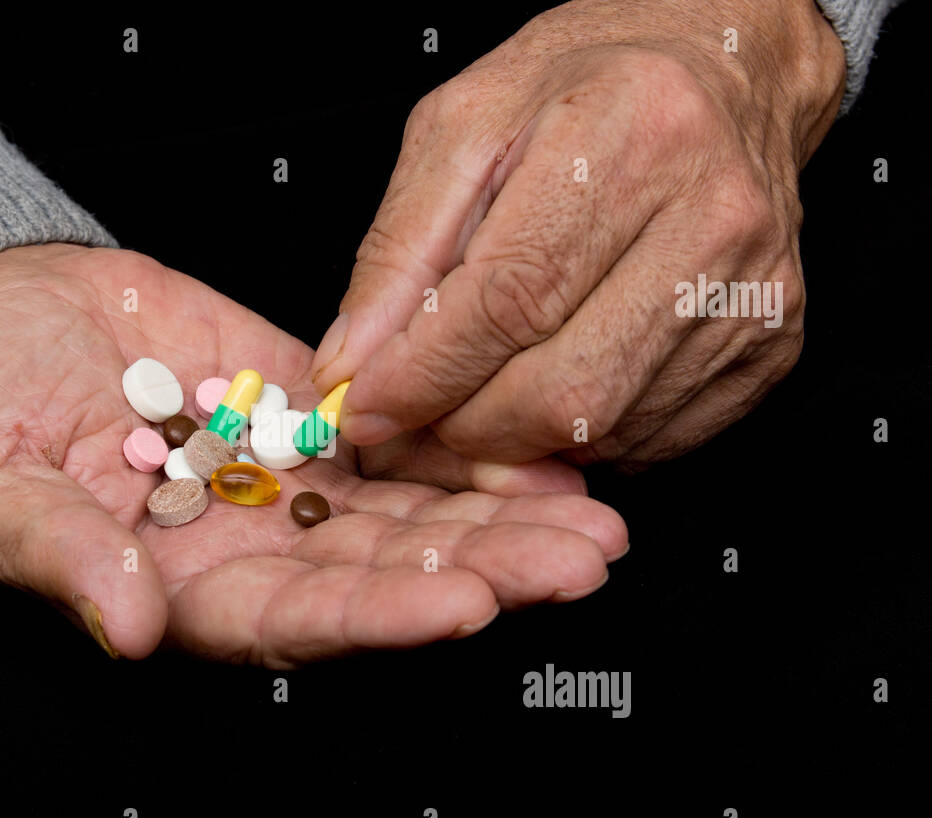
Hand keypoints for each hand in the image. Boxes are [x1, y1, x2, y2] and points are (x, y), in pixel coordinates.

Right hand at [0, 243, 626, 666]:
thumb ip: (54, 555)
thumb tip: (128, 630)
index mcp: (171, 589)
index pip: (287, 622)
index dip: (376, 618)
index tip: (464, 604)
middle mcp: (244, 547)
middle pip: (376, 578)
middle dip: (481, 574)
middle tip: (579, 565)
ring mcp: (282, 481)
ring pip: (405, 515)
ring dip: (498, 521)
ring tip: (592, 523)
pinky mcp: (305, 412)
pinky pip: (396, 439)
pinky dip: (465, 450)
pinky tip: (539, 454)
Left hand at [312, 0, 845, 468]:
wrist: (724, 72)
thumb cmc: (586, 89)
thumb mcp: (461, 131)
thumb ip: (395, 251)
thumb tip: (350, 364)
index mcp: (630, 135)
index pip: (509, 298)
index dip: (424, 375)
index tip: (366, 410)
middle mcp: (712, 216)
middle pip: (562, 387)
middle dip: (464, 425)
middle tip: (419, 413)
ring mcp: (753, 292)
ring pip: (603, 426)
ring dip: (516, 439)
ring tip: (480, 394)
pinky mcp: (770, 347)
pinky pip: (650, 440)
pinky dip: (579, 436)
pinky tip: (554, 382)